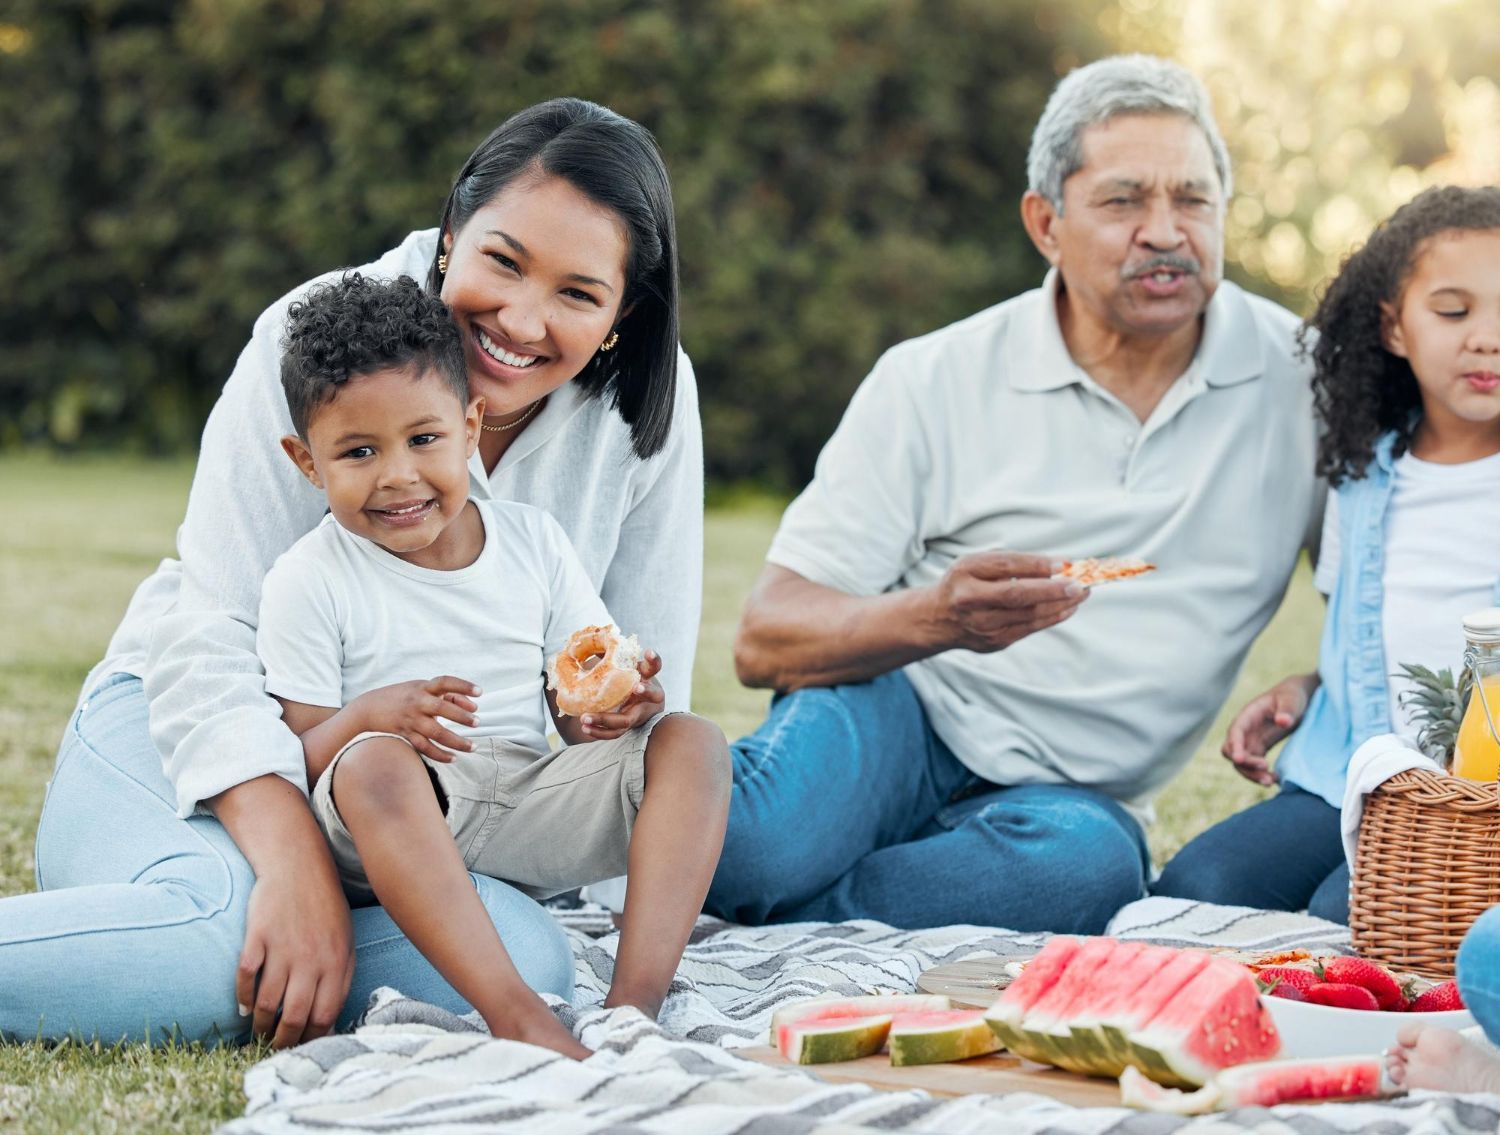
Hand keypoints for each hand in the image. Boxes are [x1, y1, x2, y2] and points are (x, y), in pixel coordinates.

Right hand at [237, 854, 354, 1048]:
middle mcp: (311, 959)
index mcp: (336, 962)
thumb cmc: (326, 908)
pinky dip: (243, 996)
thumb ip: (341, 978)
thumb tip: (330, 1020)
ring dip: (261, 1024)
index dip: (312, 1038)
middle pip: (295, 1016)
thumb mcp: (345, 941)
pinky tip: (244, 1007)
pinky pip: (246, 976)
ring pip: (268, 1002)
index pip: (325, 1015)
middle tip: (276, 1048)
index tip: (303, 1047)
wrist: (299, 867)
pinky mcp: (258, 936)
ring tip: (258, 1031)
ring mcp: (283, 948)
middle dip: (284, 1041)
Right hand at [351, 676, 479, 762]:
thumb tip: (472, 706)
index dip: (463, 685)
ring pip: (436, 732)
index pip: (445, 682)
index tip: (480, 692)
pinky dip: (440, 754)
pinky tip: (453, 758)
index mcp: (422, 687)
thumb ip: (446, 694)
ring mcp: (411, 719)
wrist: (367, 708)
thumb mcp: (420, 688)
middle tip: (477, 722)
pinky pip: (425, 747)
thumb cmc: (402, 696)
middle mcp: (417, 702)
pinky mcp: (405, 734)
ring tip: (473, 747)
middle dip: (462, 717)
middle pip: (443, 709)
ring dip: (456, 741)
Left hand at [578, 650, 664, 739]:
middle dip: (646, 690)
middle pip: (651, 695)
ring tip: (585, 718)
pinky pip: (616, 733)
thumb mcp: (623, 667)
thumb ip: (609, 655)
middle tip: (636, 686)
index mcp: (646, 677)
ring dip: (607, 720)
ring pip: (628, 720)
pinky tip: (585, 727)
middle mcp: (648, 696)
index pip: (654, 666)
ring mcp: (639, 713)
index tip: (648, 651)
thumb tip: (587, 641)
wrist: (639, 705)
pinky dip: (600, 731)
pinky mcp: (629, 726)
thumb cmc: (626, 679)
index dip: (653, 659)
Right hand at [932, 551, 1086, 652]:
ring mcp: (981, 625)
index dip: (1037, 565)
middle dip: (1053, 590)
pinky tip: (1068, 608)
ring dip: (1060, 604)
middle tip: (1079, 584)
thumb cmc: (966, 583)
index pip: (1006, 566)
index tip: (1064, 564)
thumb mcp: (978, 563)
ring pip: (1028, 615)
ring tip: (1081, 594)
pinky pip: (1029, 629)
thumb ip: (1012, 562)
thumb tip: (1058, 566)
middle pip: (1017, 595)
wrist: (939, 618)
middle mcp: (969, 599)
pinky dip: (1052, 618)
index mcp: (965, 572)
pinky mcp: (993, 642)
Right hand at [1221, 675, 1313, 785]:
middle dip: (1243, 763)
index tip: (1239, 759)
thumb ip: (1287, 709)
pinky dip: (1260, 774)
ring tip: (1270, 781)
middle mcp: (1245, 730)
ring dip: (1251, 774)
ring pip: (1241, 762)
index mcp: (1248, 715)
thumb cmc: (1293, 696)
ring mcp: (1251, 741)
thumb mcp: (1292, 699)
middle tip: (1265, 768)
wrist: (1299, 700)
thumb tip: (1282, 721)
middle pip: (1232, 751)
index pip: (1235, 732)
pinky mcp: (1259, 749)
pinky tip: (1275, 779)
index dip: (1235, 746)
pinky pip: (1253, 766)